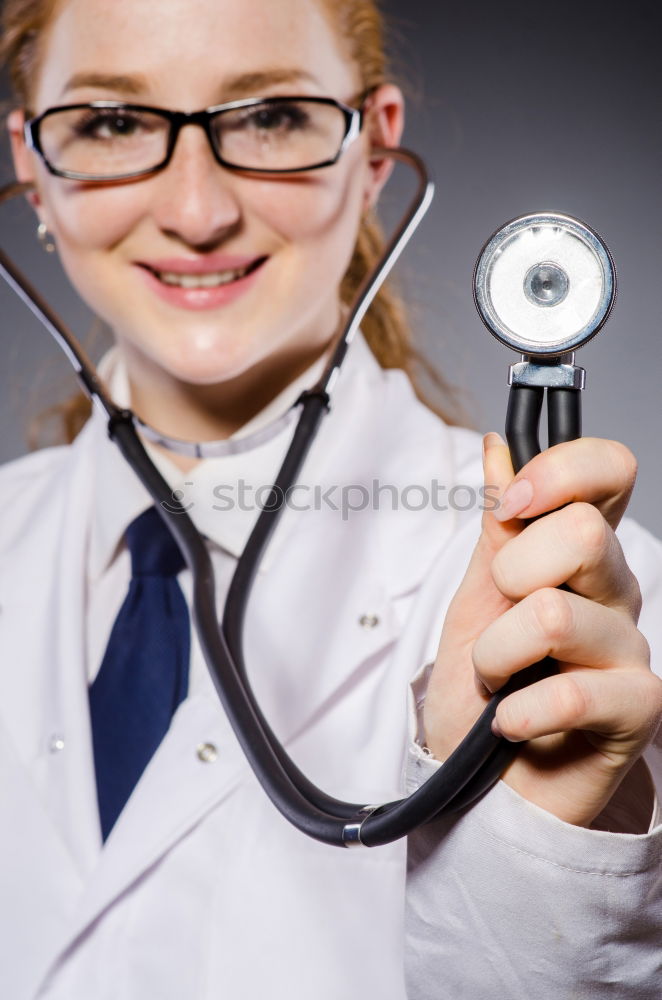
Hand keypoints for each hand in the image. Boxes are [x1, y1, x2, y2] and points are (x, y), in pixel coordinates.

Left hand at [423, 432, 661, 827]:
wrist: (481, 783)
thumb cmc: (482, 688)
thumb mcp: (474, 597)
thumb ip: (496, 527)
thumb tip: (499, 448)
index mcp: (580, 553)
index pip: (609, 472)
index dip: (560, 472)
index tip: (510, 505)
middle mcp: (615, 590)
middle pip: (582, 532)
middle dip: (509, 578)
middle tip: (497, 621)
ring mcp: (631, 648)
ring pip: (554, 614)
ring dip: (495, 654)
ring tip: (496, 681)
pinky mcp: (639, 707)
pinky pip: (574, 690)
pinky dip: (517, 711)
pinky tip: (511, 722)